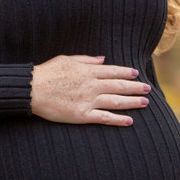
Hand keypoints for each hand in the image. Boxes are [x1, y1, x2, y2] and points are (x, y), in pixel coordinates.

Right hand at [31, 55, 149, 125]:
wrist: (32, 89)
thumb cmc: (47, 73)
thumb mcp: (66, 59)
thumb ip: (86, 59)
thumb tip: (102, 59)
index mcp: (87, 71)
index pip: (112, 71)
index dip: (126, 72)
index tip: (136, 74)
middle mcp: (92, 85)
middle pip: (118, 86)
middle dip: (135, 87)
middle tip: (147, 89)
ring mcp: (88, 101)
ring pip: (116, 101)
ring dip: (132, 102)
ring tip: (145, 103)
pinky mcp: (82, 115)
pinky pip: (104, 118)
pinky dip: (118, 119)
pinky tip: (129, 121)